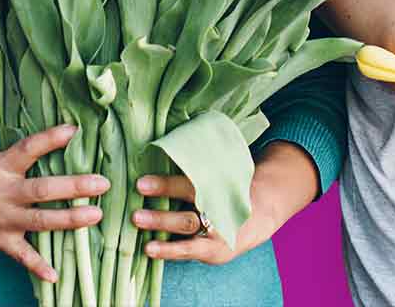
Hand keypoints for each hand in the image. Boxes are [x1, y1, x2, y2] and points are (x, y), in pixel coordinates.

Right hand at [0, 124, 106, 282]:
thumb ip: (20, 157)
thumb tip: (58, 144)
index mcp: (1, 166)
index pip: (28, 149)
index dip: (50, 139)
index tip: (73, 131)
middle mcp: (2, 193)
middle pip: (42, 190)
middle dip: (74, 187)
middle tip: (102, 184)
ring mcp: (1, 219)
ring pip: (40, 221)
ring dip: (69, 220)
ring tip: (95, 216)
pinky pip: (21, 256)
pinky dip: (37, 266)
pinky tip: (55, 275)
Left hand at [133, 142, 317, 264]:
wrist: (258, 212)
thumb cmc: (225, 185)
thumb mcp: (218, 169)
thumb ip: (194, 162)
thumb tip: (158, 143)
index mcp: (219, 190)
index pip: (190, 189)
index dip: (165, 186)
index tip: (140, 184)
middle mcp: (219, 215)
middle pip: (188, 217)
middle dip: (161, 216)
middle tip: (135, 214)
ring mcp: (217, 236)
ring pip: (187, 233)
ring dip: (161, 229)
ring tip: (138, 225)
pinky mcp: (213, 252)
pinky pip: (188, 252)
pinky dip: (168, 251)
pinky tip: (149, 249)